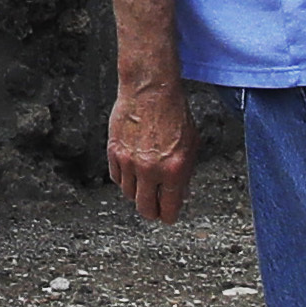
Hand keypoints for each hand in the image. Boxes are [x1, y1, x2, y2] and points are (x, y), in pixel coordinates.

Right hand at [107, 79, 194, 222]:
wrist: (151, 90)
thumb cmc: (174, 113)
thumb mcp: (191, 146)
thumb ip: (184, 173)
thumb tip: (179, 193)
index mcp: (175, 170)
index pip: (168, 209)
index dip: (168, 216)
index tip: (167, 215)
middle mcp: (151, 170)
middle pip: (145, 209)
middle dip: (151, 211)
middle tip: (154, 207)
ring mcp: (130, 162)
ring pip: (129, 195)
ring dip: (137, 192)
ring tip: (145, 182)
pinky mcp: (114, 152)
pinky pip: (116, 178)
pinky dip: (124, 178)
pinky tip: (133, 170)